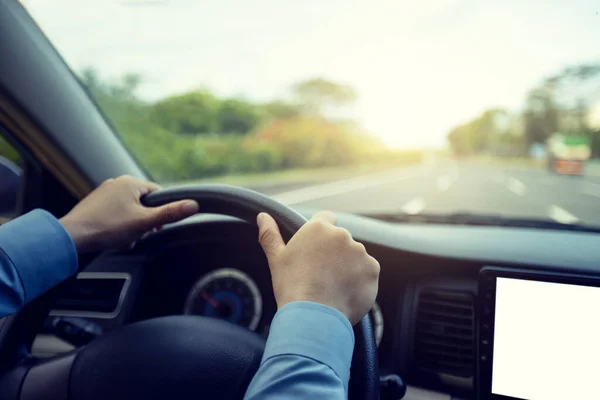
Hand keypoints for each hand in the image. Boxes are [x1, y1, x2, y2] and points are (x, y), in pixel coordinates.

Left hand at [59, 175, 198, 253]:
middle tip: (137, 234)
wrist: (72, 237)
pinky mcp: (95, 204)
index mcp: (131, 182)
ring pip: (130, 210)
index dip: (161, 212)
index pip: (159, 194)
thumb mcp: (144, 222)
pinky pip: (116, 213)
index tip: (156, 227)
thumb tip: (193, 204)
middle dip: (144, 222)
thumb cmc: (107, 227)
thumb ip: (170, 213)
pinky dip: (118, 225)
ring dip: (131, 226)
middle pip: (144, 204)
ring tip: (123, 238)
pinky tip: (113, 237)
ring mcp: (104, 193)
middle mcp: (117, 183)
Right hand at [257, 211, 378, 324]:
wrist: (313, 316)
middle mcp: (342, 235)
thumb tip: (262, 216)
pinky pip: (368, 272)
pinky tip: (345, 293)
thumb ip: (270, 234)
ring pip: (355, 256)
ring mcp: (360, 252)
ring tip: (333, 287)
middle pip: (341, 240)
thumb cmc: (292, 287)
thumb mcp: (277, 259)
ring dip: (348, 266)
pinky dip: (360, 280)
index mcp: (318, 228)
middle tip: (321, 274)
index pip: (326, 218)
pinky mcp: (372, 270)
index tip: (317, 249)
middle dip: (335, 253)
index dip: (322, 233)